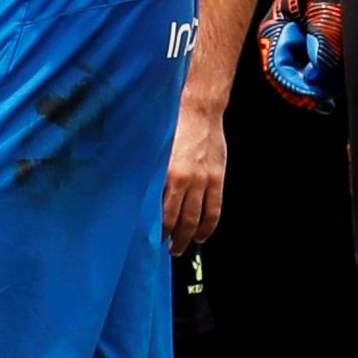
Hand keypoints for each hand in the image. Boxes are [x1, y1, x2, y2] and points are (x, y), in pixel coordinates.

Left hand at [163, 97, 224, 251]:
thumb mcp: (155, 149)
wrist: (199, 109)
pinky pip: (214, 209)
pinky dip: (208, 226)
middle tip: (166, 248)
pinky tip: (202, 235)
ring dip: (188, 237)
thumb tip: (141, 196)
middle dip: (172, 238)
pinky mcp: (217, 178)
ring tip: (180, 247)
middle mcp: (185, 179)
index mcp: (166, 173)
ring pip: (196, 218)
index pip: (160, 211)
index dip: (156, 228)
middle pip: (178, 220)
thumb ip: (152, 173)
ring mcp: (203, 180)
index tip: (149, 238)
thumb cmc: (172, 125)